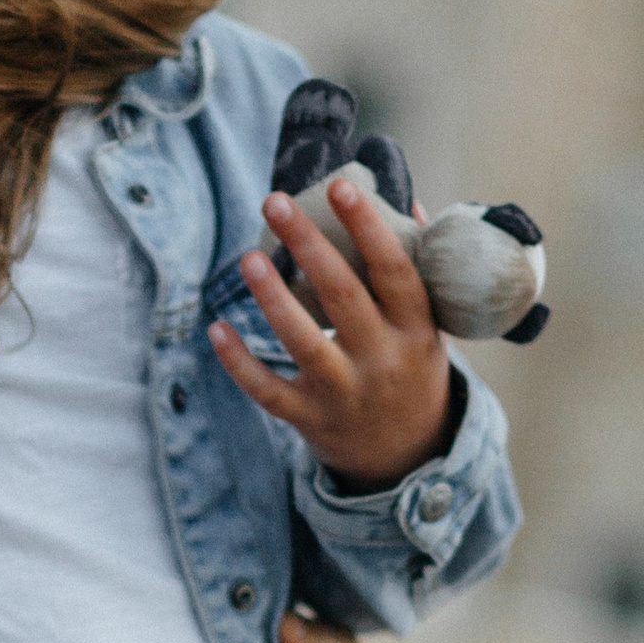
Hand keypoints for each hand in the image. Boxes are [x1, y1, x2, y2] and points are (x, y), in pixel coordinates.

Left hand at [211, 175, 455, 490]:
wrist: (407, 456)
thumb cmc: (410, 368)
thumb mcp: (427, 325)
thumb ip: (414, 267)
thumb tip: (405, 198)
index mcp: (416, 329)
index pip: (394, 270)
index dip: (368, 227)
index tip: (341, 186)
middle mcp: (382, 360)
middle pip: (342, 296)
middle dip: (307, 245)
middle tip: (274, 201)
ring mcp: (344, 392)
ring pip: (304, 342)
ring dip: (272, 298)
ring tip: (248, 257)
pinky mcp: (309, 418)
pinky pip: (269, 390)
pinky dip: (240, 363)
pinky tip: (216, 328)